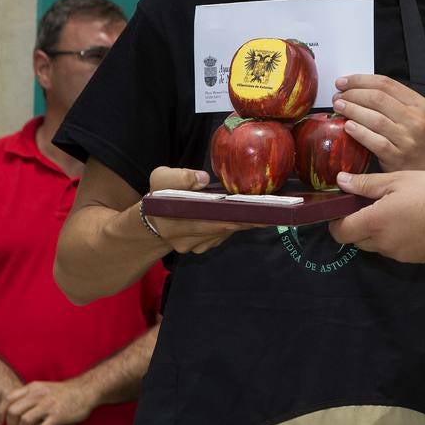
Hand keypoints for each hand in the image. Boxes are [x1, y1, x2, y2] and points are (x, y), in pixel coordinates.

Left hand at [0, 380, 93, 424]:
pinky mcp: (58, 415)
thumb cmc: (65, 392)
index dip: (0, 412)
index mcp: (33, 387)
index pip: (8, 399)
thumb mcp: (44, 388)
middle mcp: (38, 394)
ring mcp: (48, 405)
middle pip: (13, 412)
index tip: (0, 423)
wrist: (87, 390)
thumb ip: (30, 396)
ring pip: (24, 422)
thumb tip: (13, 409)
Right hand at [145, 166, 269, 253]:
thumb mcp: (160, 178)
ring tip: (267, 210)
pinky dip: (237, 224)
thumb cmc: (158, 196)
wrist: (152, 222)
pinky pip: (224, 235)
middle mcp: (185, 239)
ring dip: (245, 222)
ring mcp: (195, 246)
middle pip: (222, 228)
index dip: (231, 216)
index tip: (253, 211)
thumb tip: (203, 178)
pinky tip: (251, 215)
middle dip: (247, 219)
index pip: (206, 219)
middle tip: (272, 211)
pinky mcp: (203, 247)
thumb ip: (180, 177)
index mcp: (173, 221)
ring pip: (225, 232)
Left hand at [328, 170, 424, 262]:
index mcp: (375, 222)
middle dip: (356, 225)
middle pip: (355, 240)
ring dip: (375, 232)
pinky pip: (392, 249)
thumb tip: (341, 181)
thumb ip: (366, 183)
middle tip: (369, 205)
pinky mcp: (412, 259)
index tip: (343, 208)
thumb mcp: (398, 180)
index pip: (340, 231)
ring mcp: (397, 254)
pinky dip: (392, 238)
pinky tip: (409, 222)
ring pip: (374, 246)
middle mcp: (382, 243)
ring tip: (392, 211)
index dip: (336, 221)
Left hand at [332, 76, 424, 173]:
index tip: (343, 82)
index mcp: (419, 104)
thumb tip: (356, 88)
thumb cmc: (413, 140)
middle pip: (378, 98)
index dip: (360, 80)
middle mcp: (416, 119)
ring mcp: (407, 139)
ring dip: (352, 110)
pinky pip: (375, 141)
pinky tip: (347, 127)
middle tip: (338, 97)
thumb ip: (392, 101)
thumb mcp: (411, 115)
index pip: (386, 84)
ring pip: (375, 118)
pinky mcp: (397, 156)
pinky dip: (359, 132)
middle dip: (353, 94)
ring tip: (339, 107)